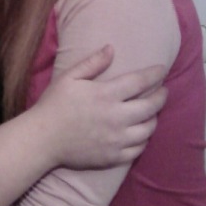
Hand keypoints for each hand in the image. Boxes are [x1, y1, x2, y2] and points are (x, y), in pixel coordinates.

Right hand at [33, 45, 167, 168]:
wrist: (43, 139)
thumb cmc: (54, 104)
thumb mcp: (69, 77)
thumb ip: (92, 63)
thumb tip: (111, 48)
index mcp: (105, 95)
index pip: (139, 82)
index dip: (154, 74)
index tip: (162, 69)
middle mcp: (115, 117)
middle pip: (150, 106)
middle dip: (161, 96)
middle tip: (163, 91)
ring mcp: (116, 139)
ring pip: (148, 129)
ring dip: (154, 118)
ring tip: (152, 111)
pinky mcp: (113, 157)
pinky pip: (138, 149)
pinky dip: (144, 140)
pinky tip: (141, 133)